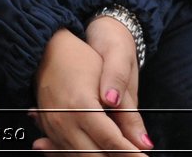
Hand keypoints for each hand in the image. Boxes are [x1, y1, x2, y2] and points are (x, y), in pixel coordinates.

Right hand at [30, 29, 144, 155]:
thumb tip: (145, 143)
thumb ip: (128, 113)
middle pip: (95, 156)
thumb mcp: (110, 78)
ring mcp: (53, 125)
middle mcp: (64, 120)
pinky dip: (75, 155)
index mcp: (82, 106)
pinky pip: (61, 152)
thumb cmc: (81, 56)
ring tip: (116, 155)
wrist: (48, 45)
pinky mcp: (46, 126)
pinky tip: (90, 152)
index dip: (132, 154)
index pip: (113, 142)